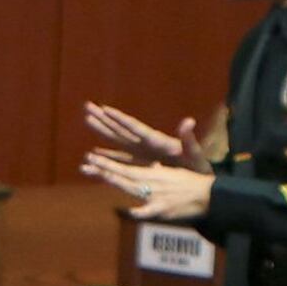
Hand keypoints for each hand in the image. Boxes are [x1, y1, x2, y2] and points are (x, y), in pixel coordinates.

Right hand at [83, 105, 200, 167]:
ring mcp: (143, 153)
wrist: (200, 179)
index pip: (134, 127)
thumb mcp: (194, 153)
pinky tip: (95, 152)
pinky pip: (120, 158)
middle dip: (104, 119)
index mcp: (156, 141)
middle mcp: (146, 144)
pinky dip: (107, 155)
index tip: (105, 108)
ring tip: (87, 120)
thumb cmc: (197, 167)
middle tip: (87, 107)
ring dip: (102, 131)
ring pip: (117, 140)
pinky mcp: (142, 164)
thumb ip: (189, 139)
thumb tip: (188, 122)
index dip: (120, 118)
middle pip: (121, 129)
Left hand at [83, 156, 213, 222]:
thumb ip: (158, 170)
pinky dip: (140, 212)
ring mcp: (157, 195)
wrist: (209, 195)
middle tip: (87, 161)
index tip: (91, 157)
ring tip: (99, 173)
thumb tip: (148, 166)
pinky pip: (149, 212)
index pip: (126, 167)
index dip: (108, 163)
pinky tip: (128, 210)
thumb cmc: (191, 184)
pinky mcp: (164, 209)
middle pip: (124, 175)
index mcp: (153, 172)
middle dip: (105, 168)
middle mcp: (152, 181)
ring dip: (116, 181)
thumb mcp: (173, 172)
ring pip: (132, 187)